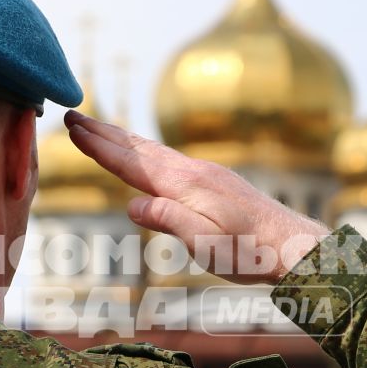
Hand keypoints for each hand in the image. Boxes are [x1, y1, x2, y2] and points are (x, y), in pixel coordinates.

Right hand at [65, 111, 328, 284]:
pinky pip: (169, 158)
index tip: (72, 128)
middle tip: (73, 115)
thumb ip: (169, 220)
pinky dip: (145, 150)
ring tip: (99, 128)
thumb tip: (132, 205)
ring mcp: (206, 173)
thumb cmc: (250, 251)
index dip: (99, 147)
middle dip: (104, 133)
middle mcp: (193, 172)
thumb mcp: (206, 244)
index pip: (131, 164)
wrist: (294, 245)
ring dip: (123, 138)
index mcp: (185, 186)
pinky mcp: (215, 181)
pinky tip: (144, 153)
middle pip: (139, 148)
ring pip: (155, 151)